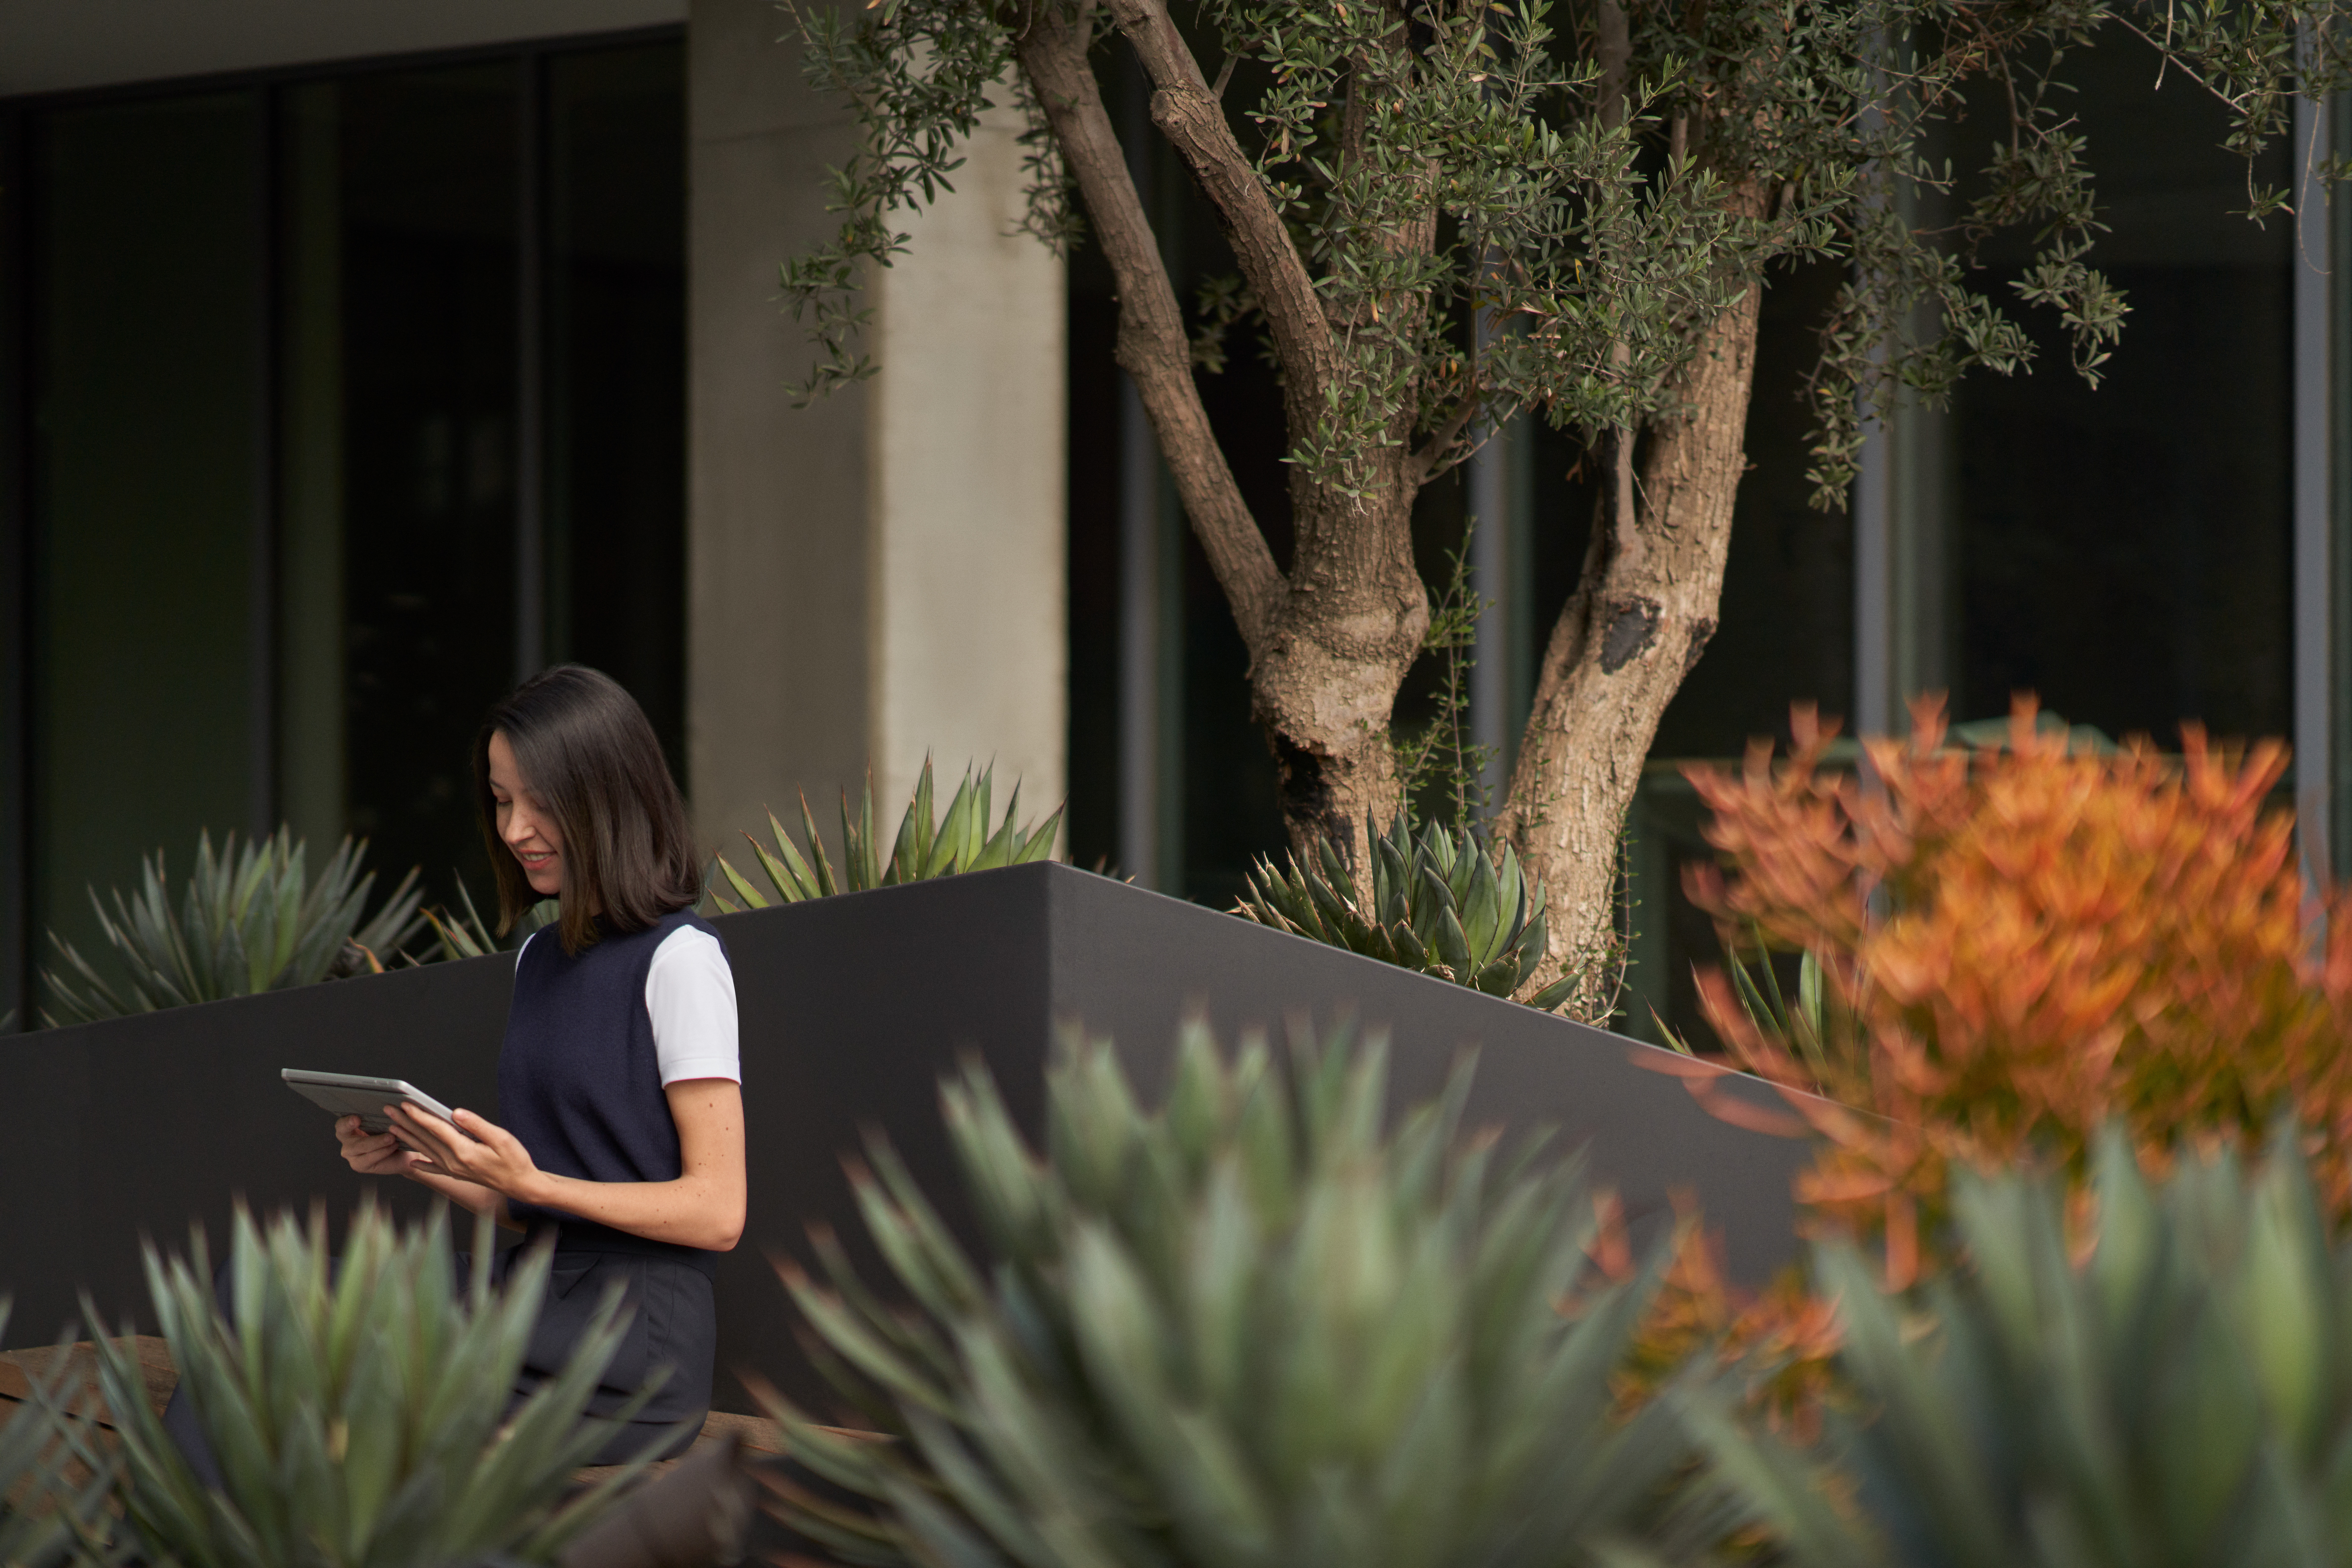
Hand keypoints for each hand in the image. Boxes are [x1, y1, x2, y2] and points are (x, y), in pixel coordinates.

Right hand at [337, 1114, 425, 1177]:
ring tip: (392, 1137)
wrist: (403, 1153)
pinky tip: (394, 1145)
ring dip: (377, 1142)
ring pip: (361, 1147)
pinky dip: (383, 1151)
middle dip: (362, 1130)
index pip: (341, 1124)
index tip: (357, 1119)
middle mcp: (347, 1141)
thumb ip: (382, 1115)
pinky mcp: (359, 1165)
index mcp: (350, 1127)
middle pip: (349, 1136)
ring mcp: (351, 1155)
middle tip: (374, 1127)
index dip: (346, 1122)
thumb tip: (387, 1105)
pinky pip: (369, 1158)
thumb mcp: (387, 1122)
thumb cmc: (394, 1133)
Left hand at [384, 1104, 544, 1200]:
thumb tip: (456, 1113)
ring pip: (425, 1150)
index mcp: (464, 1151)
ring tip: (393, 1126)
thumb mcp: (501, 1138)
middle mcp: (454, 1162)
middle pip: (425, 1138)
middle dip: (406, 1122)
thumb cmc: (514, 1160)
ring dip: (408, 1137)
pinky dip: (421, 1164)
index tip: (406, 1104)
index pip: (436, 1129)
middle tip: (390, 1110)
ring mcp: (453, 1169)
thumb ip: (477, 1125)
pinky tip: (411, 1162)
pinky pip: (433, 1167)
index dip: (420, 1115)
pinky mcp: (457, 1173)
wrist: (521, 1185)